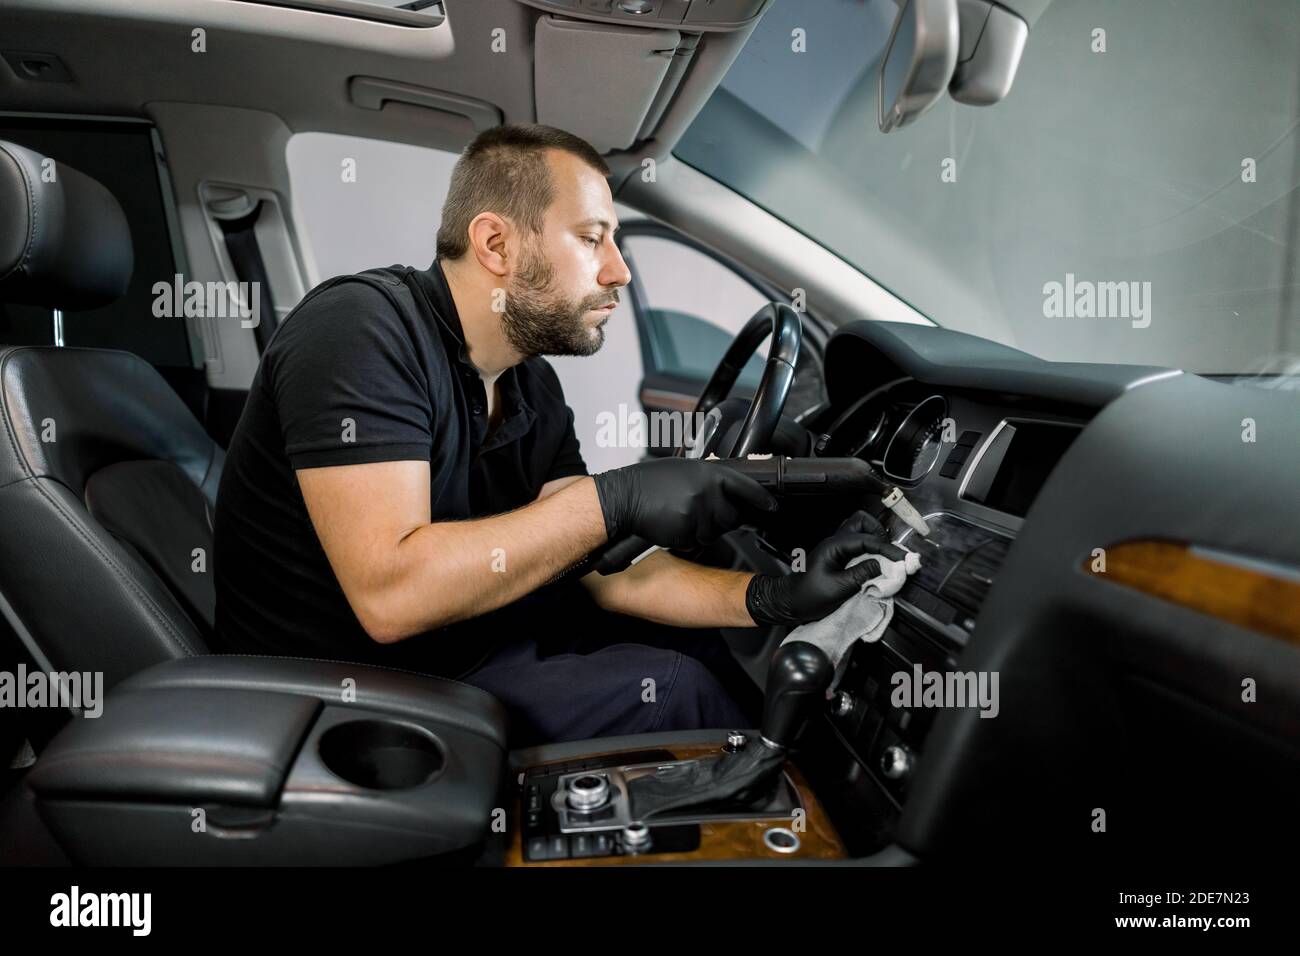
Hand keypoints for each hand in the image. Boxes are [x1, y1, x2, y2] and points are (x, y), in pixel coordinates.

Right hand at [592, 457, 777, 550]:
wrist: (623, 498)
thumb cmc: (648, 483)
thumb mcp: (682, 470)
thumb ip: (708, 479)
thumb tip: (729, 490)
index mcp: (706, 472)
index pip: (744, 486)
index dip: (760, 498)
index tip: (771, 506)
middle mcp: (705, 490)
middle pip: (731, 516)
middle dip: (720, 520)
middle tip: (698, 512)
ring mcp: (697, 510)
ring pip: (714, 532)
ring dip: (700, 530)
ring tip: (679, 515)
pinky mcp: (686, 529)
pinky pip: (696, 542)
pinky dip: (686, 539)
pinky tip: (672, 524)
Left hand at [745, 510, 908, 626]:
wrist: (790, 602)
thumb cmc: (809, 596)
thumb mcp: (839, 588)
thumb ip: (862, 574)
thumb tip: (883, 565)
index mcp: (834, 546)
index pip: (866, 539)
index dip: (887, 548)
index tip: (903, 558)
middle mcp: (835, 541)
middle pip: (862, 522)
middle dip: (879, 534)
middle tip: (890, 553)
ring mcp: (836, 547)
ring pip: (859, 530)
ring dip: (874, 539)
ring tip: (885, 556)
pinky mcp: (837, 556)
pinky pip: (856, 543)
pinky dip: (868, 547)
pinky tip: (874, 561)